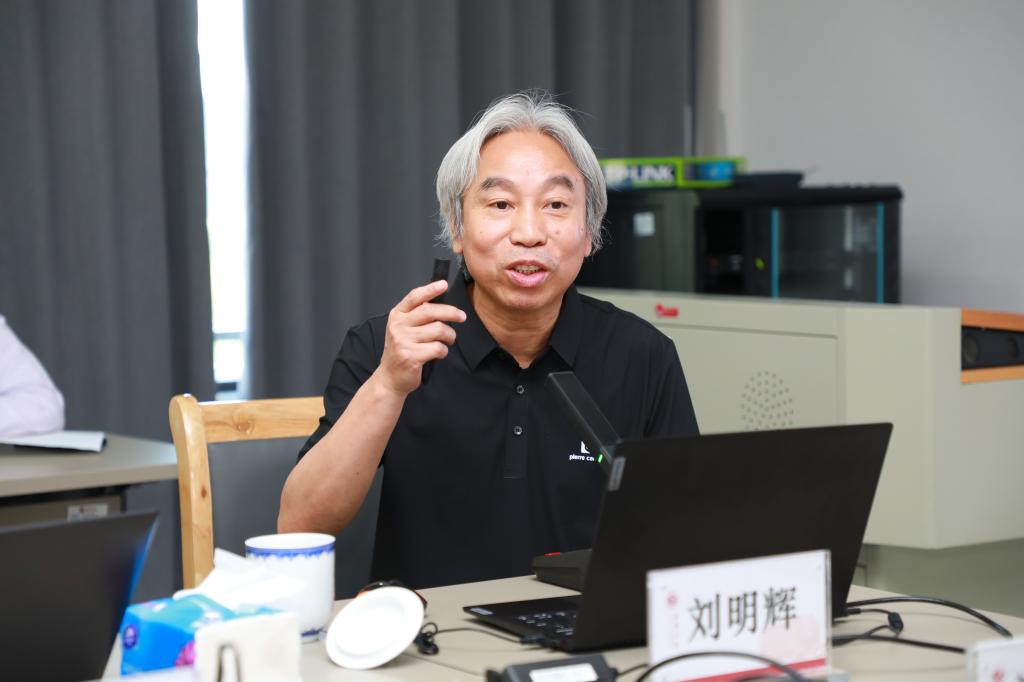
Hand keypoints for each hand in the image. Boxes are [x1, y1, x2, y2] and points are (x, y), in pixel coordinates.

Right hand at [376, 280, 465, 395]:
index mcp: (397, 316)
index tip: (443, 284)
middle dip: (451, 312)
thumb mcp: (403, 329)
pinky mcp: (411, 356)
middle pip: (430, 311)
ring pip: (438, 330)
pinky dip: (443, 351)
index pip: (415, 297)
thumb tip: (442, 305)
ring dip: (449, 336)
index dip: (430, 289)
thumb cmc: (401, 351)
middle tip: (461, 317)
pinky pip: (438, 348)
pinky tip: (439, 353)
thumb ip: (417, 316)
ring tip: (448, 340)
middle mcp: (398, 326)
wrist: (390, 377)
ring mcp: (403, 341)